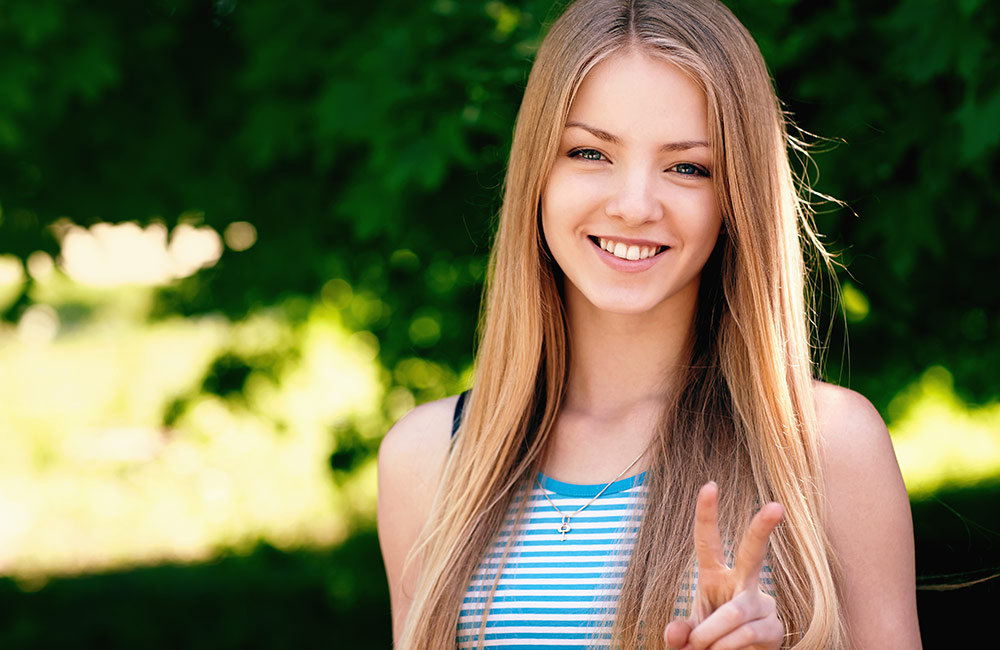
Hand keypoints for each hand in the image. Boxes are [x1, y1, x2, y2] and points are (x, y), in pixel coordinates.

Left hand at [664, 482, 784, 649]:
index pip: (709, 541)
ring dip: (711, 634)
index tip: (709, 485)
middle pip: (754, 552)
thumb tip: (675, 635)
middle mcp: (742, 583)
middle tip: (776, 506)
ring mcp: (762, 604)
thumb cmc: (711, 640)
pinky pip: (746, 634)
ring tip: (701, 649)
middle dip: (763, 528)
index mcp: (715, 576)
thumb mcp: (690, 635)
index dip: (707, 514)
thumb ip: (680, 633)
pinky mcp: (775, 627)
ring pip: (735, 611)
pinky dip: (726, 647)